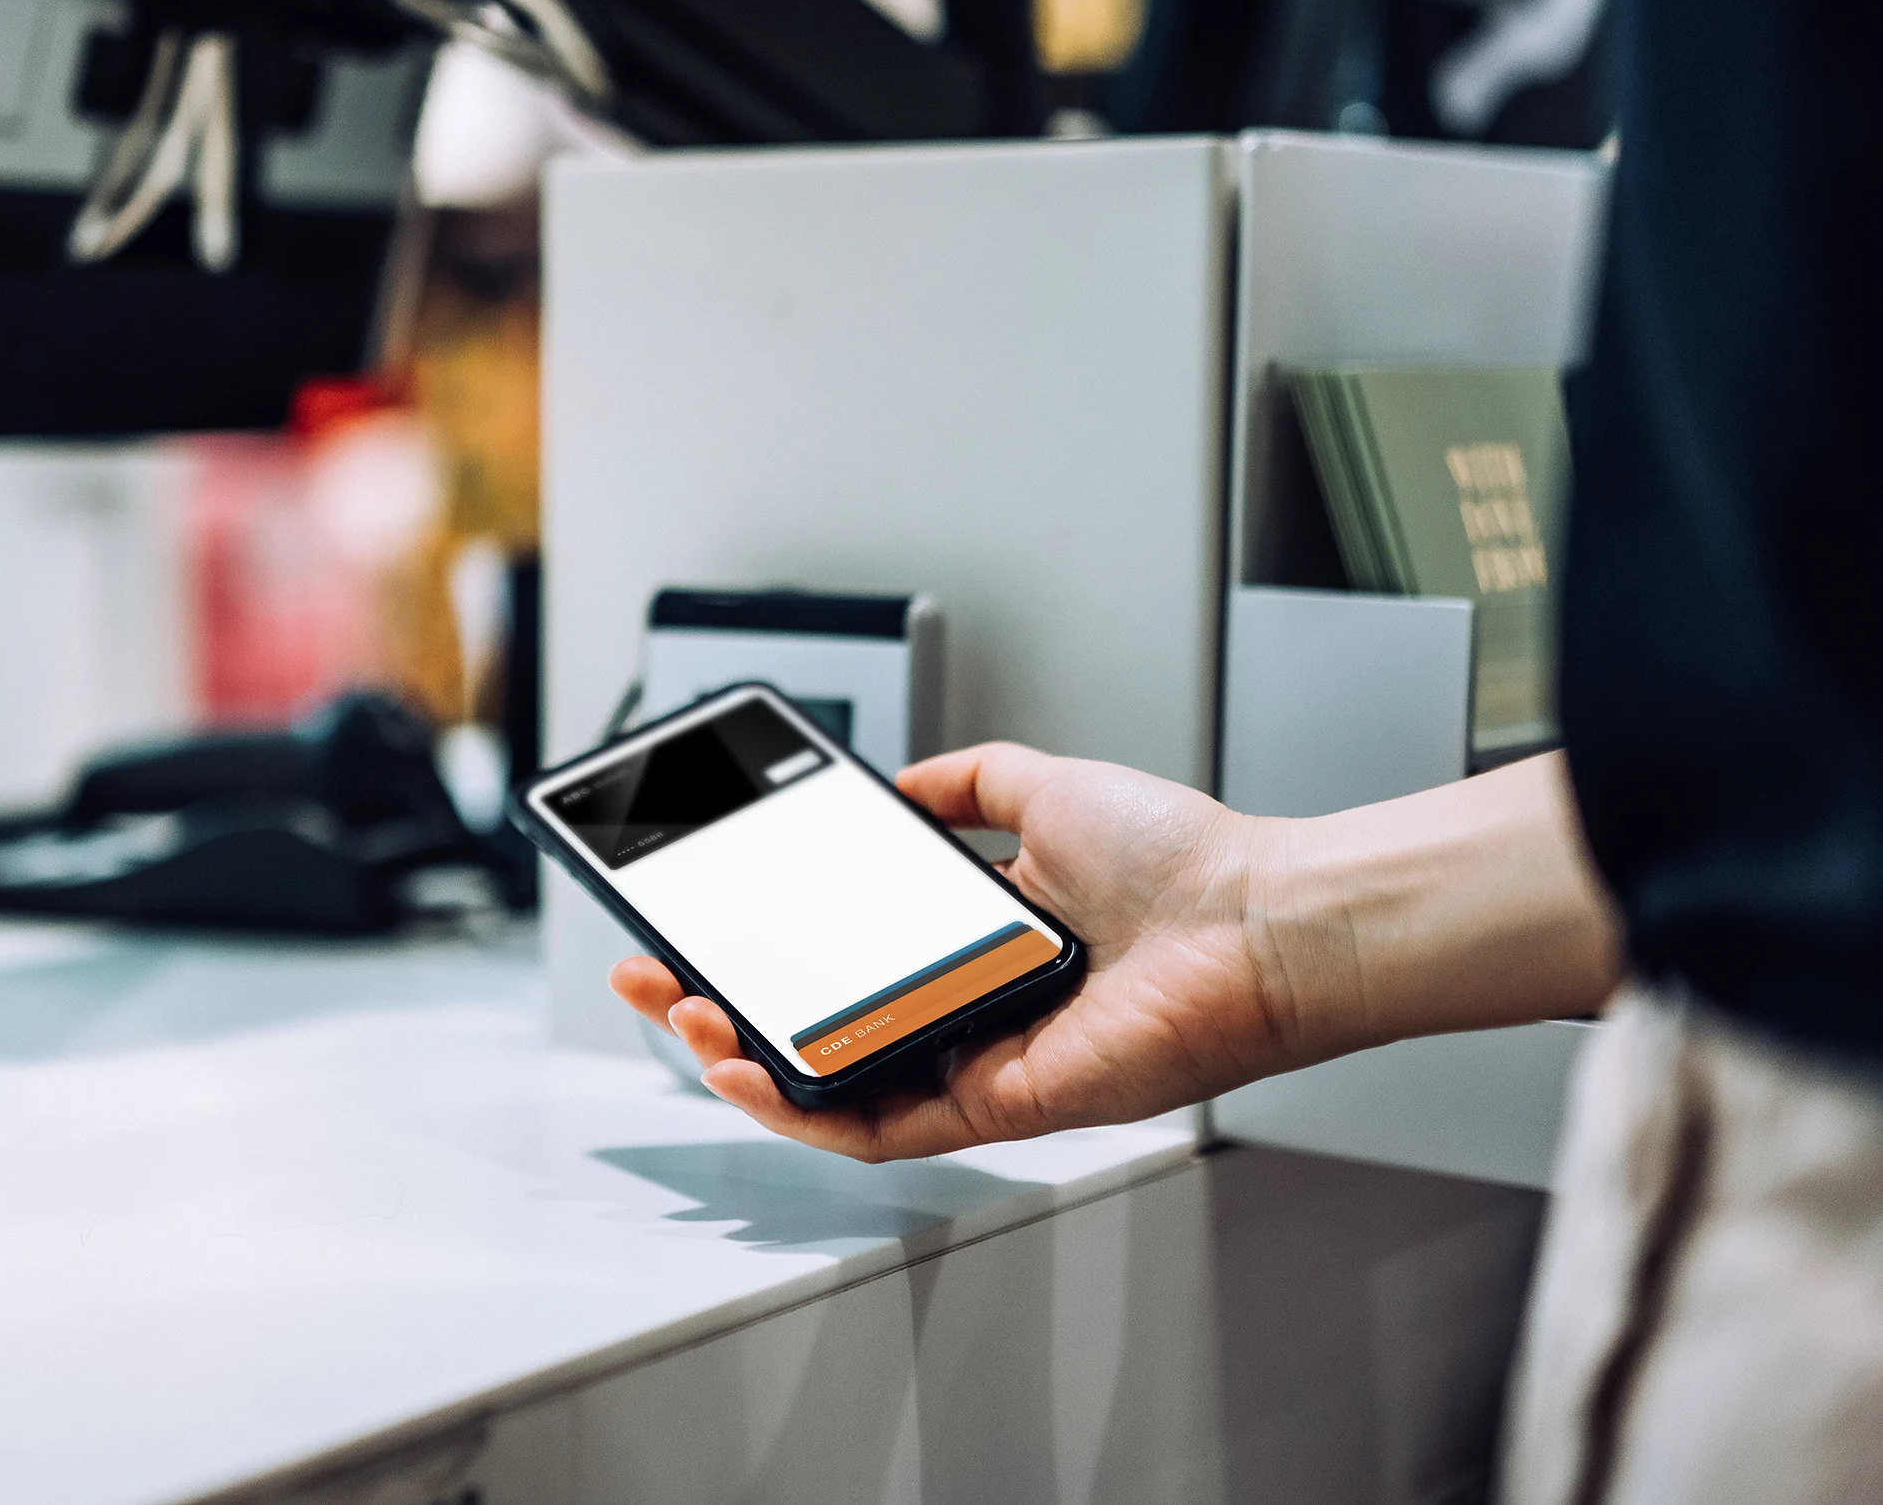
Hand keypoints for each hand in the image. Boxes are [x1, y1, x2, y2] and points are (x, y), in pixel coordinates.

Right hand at [610, 744, 1340, 1160]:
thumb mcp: (1042, 788)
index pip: (840, 956)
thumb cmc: (1183, 864)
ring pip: (828, 1086)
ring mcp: (974, 1063)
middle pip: (815, 1025)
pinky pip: (877, 1123)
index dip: (759, 943)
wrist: (1257, 919)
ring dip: (739, 1059)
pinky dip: (800, 1106)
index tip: (698, 913)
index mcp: (971, 943)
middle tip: (652, 974)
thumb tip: (901, 786)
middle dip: (718, 1004)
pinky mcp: (994, 1103)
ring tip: (680, 1014)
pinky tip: (746, 1068)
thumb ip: (964, 786)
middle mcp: (964, 1009)